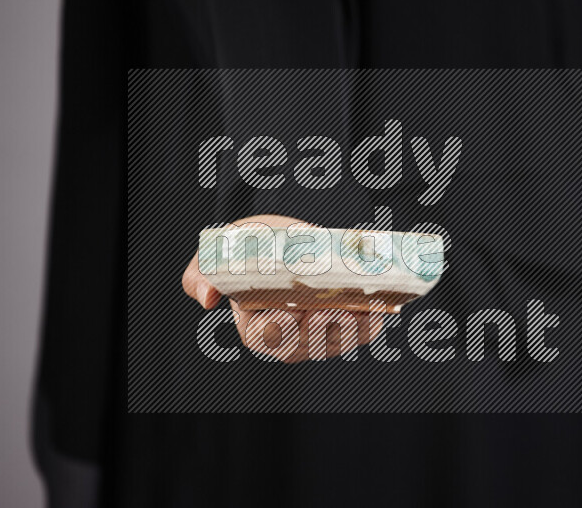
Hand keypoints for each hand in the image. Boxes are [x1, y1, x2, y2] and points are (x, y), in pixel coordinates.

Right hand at [182, 214, 382, 362]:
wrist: (286, 238)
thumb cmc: (249, 246)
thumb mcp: (221, 251)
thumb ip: (203, 272)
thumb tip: (206, 297)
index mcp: (254, 327)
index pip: (270, 336)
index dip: (288, 328)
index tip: (303, 311)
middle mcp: (285, 340)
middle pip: (309, 343)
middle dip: (328, 330)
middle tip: (343, 310)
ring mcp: (315, 337)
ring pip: (336, 342)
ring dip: (354, 329)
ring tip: (366, 311)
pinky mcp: (341, 328)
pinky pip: (357, 334)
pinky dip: (369, 325)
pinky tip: (378, 310)